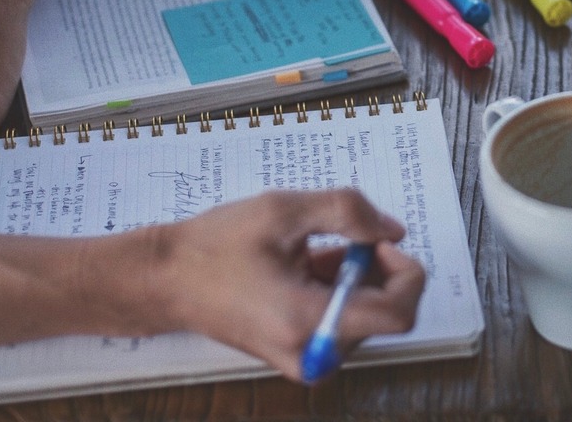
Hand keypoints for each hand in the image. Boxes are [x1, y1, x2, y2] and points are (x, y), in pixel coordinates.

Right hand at [158, 188, 424, 379]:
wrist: (166, 281)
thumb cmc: (217, 245)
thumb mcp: (284, 210)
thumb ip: (348, 212)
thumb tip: (394, 231)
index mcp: (309, 322)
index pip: (399, 314)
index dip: (404, 270)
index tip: (378, 241)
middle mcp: (314, 355)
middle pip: (384, 312)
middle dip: (371, 267)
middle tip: (333, 240)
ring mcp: (307, 362)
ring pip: (366, 314)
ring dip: (351, 276)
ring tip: (307, 255)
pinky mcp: (301, 358)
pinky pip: (344, 322)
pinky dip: (337, 290)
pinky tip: (303, 269)